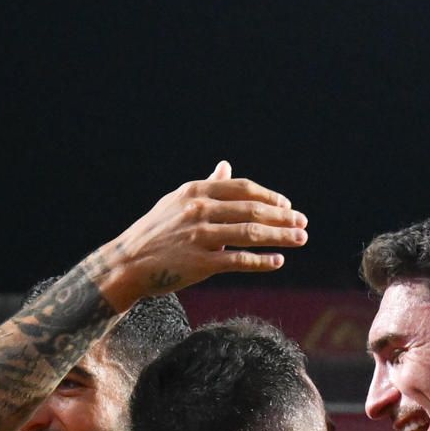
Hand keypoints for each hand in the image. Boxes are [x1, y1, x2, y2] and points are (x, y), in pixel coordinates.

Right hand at [94, 161, 305, 307]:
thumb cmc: (154, 232)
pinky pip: (238, 261)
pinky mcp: (199, 263)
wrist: (126, 264)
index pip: (242, 188)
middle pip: (252, 209)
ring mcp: (199, 237)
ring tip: (300, 239)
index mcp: (195, 192)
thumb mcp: (177, 201)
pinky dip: (261, 261)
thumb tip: (226, 166)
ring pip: (250, 234)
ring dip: (281, 236)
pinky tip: (278, 261)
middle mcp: (199, 211)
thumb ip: (206, 185)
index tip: (287, 205)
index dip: (270, 196)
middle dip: (283, 217)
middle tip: (303, 223)